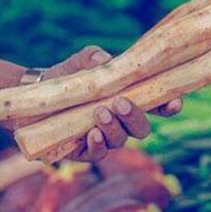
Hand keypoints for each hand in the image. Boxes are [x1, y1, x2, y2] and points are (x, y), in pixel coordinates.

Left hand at [42, 46, 182, 161]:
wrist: (36, 97)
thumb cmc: (67, 77)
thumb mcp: (81, 62)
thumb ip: (94, 58)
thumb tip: (103, 61)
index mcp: (128, 99)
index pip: (156, 105)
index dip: (169, 106)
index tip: (174, 102)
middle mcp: (121, 122)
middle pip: (143, 128)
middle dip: (136, 117)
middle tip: (121, 103)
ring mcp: (105, 138)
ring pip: (122, 140)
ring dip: (114, 127)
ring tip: (100, 112)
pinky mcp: (86, 151)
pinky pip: (99, 153)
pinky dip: (98, 144)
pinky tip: (91, 133)